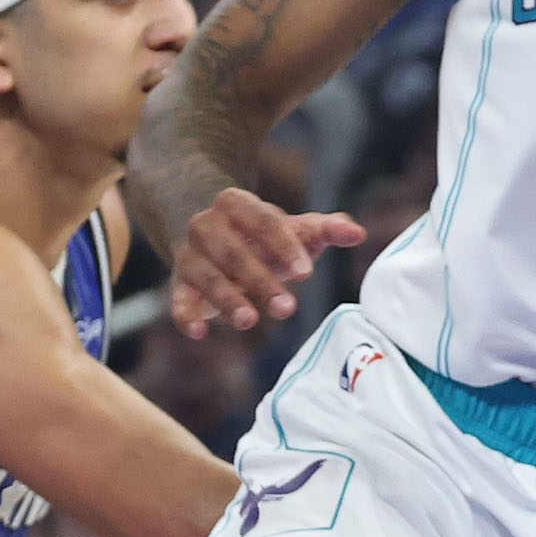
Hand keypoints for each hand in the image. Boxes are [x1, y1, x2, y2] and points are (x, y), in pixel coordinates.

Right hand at [167, 189, 369, 335]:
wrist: (210, 230)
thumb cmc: (262, 234)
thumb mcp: (293, 228)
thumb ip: (326, 229)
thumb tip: (358, 233)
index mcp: (236, 204)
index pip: (260, 221)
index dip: (283, 246)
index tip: (307, 271)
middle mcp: (206, 226)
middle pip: (232, 253)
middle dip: (259, 280)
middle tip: (288, 308)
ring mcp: (189, 255)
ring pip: (205, 276)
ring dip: (226, 299)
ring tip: (249, 321)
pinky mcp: (180, 284)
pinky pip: (177, 299)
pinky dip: (185, 315)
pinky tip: (199, 332)